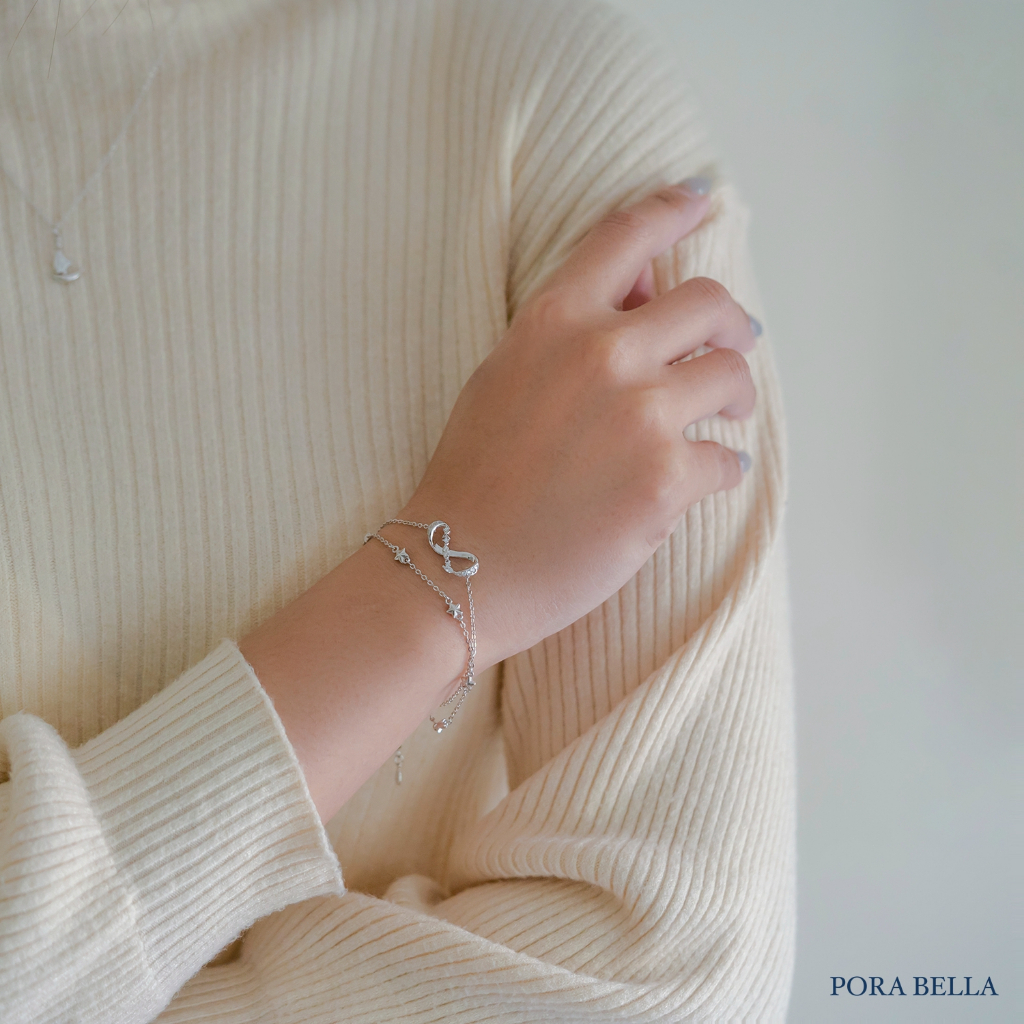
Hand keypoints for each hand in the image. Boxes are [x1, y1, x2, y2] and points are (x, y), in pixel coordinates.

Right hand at [396, 182, 758, 671]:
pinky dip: (720, 471)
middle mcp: (601, 354)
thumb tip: (645, 289)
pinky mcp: (664, 480)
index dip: (671, 210)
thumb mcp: (504, 377)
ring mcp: (638, 416)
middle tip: (734, 347)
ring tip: (723, 422)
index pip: (625, 239)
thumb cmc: (474, 476)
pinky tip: (703, 482)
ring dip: (734, 401)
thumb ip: (570, 330)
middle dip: (732, 327)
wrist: (457, 565)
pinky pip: (725, 460)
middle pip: (710, 304)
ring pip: (731, 378)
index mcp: (552, 320)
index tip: (698, 199)